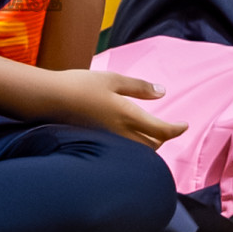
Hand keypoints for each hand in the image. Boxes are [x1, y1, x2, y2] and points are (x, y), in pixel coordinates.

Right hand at [43, 69, 187, 148]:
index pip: (162, 131)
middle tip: (166, 128)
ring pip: (137, 152)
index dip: (176, 129)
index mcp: (128, 116)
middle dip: (162, 138)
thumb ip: (139, 87)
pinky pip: (122, 153)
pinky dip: (132, 148)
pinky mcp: (97, 144)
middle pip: (152, 146)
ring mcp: (108, 142)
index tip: (184, 125)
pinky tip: (125, 138)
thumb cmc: (79, 85)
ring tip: (148, 135)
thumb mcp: (112, 79)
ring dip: (147, 146)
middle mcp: (121, 134)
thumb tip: (162, 92)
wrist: (48, 100)